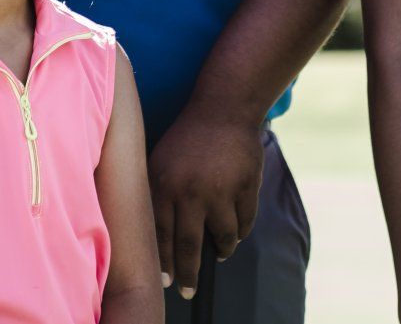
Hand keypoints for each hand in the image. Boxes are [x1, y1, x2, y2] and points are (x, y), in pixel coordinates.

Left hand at [148, 104, 264, 298]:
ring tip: (219, 251)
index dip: (164, 262)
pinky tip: (235, 230)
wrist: (222, 110)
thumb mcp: (160, 161)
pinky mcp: (246, 188)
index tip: (166, 281)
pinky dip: (240, 231)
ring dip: (221, 249)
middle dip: (188, 274)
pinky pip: (245, 223)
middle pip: (189, 246)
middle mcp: (190, 192)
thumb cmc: (186, 139)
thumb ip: (157, 196)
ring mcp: (221, 191)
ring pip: (223, 238)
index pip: (161, 235)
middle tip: (187, 290)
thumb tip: (155, 238)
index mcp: (164, 184)